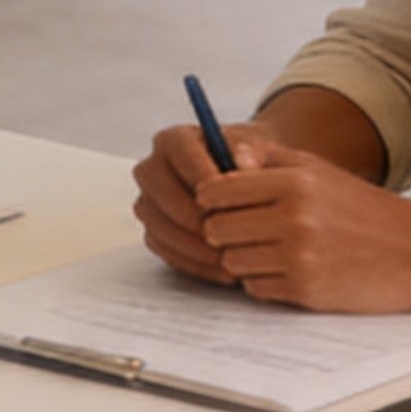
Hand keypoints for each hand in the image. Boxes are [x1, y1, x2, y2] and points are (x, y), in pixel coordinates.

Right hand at [131, 123, 238, 286]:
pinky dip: (192, 263)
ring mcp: (150, 202)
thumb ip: (252, 150)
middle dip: (191, 217)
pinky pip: (164, 249)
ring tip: (228, 257)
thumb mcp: (261, 151)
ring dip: (191, 245)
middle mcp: (153, 168)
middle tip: (224, 234)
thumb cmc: (254, 164)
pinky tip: (223, 270)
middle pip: (159, 191)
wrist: (251, 184)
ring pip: (157, 224)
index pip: (180, 155)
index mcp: (174, 140)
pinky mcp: (154, 230)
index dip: (203, 177)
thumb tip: (242, 162)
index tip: (230, 201)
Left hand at [192, 132, 410, 312]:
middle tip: (243, 229)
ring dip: (242, 258)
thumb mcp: (317, 169)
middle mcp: (294, 219)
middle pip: (216, 230)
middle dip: (223, 231)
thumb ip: (266, 157)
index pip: (215, 191)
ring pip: (231, 262)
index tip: (219, 201)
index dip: (211, 198)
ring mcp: (299, 259)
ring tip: (269, 249)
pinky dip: (263, 281)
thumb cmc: (362, 208)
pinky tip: (287, 269)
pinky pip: (255, 288)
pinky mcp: (306, 292)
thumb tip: (223, 155)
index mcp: (294, 182)